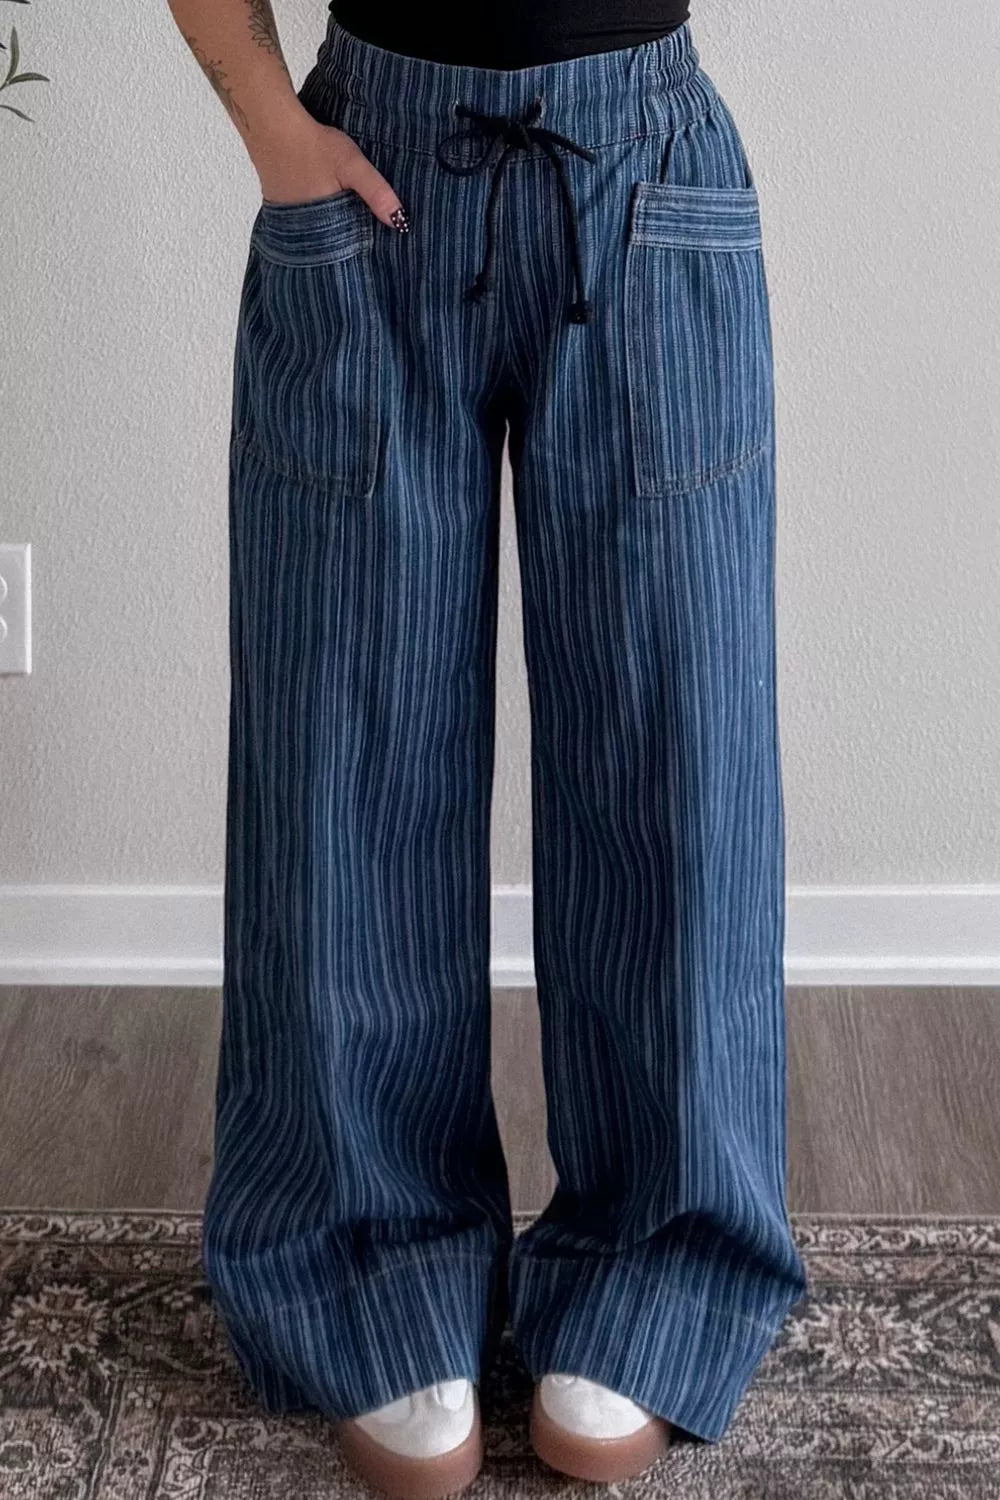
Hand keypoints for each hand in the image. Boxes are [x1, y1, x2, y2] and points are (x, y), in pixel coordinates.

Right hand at [253, 112, 408, 230]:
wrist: (271, 125)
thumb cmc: (313, 144)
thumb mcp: (352, 165)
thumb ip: (376, 192)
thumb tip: (401, 222)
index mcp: (323, 227)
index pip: (348, 250)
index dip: (363, 245)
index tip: (378, 244)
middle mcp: (304, 230)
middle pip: (333, 243)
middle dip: (349, 238)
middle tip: (367, 231)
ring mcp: (289, 220)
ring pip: (319, 231)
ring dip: (333, 227)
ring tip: (349, 218)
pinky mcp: (280, 207)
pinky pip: (305, 219)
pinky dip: (318, 215)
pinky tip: (326, 204)